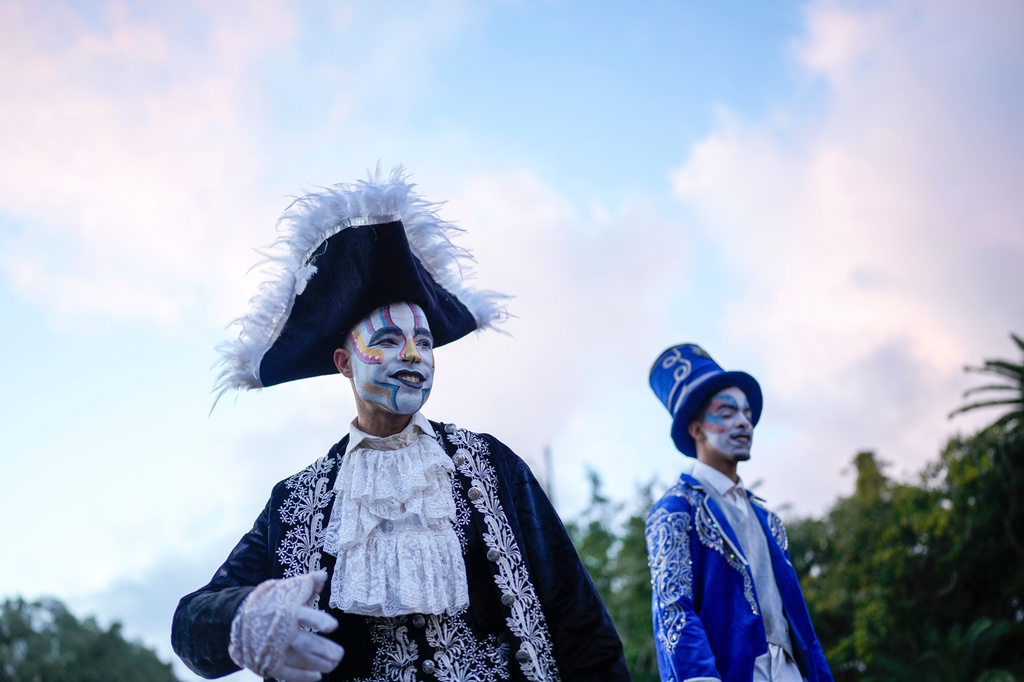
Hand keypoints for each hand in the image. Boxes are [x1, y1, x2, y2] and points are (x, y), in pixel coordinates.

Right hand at [229, 570, 344, 680]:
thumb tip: (323, 575)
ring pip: (298, 659)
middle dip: (323, 649)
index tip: (333, 626)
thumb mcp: (286, 589)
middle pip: (304, 642)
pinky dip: (302, 676)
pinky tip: (317, 677)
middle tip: (339, 654)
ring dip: (317, 664)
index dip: (319, 620)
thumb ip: (307, 585)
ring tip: (333, 665)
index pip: (304, 615)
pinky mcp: (267, 662)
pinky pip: (286, 673)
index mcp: (286, 611)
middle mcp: (280, 631)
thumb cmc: (269, 602)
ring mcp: (272, 649)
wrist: (238, 617)